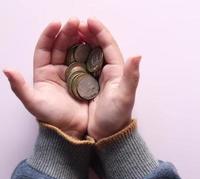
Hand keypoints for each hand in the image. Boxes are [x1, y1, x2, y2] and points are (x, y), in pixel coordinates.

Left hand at [3, 18, 87, 138]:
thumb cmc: (51, 118)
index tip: (56, 23)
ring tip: (86, 28)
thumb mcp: (34, 103)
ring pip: (74, 51)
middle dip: (67, 32)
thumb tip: (7, 70)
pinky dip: (91, 51)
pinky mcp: (86, 79)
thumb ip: (19, 87)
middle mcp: (57, 70)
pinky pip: (88, 61)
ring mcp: (72, 74)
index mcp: (43, 73)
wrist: (71, 131)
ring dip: (79, 39)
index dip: (49, 35)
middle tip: (75, 22)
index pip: (44, 48)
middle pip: (61, 46)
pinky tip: (95, 44)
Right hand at [79, 18, 140, 139]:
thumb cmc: (116, 118)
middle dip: (85, 32)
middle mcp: (103, 71)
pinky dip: (67, 54)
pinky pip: (72, 64)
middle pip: (94, 46)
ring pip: (82, 52)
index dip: (100, 32)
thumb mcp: (125, 98)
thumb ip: (131, 77)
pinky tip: (62, 49)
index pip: (108, 46)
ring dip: (75, 40)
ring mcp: (90, 76)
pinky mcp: (79, 84)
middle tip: (75, 23)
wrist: (104, 135)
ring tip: (67, 30)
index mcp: (115, 71)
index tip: (90, 21)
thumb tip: (137, 55)